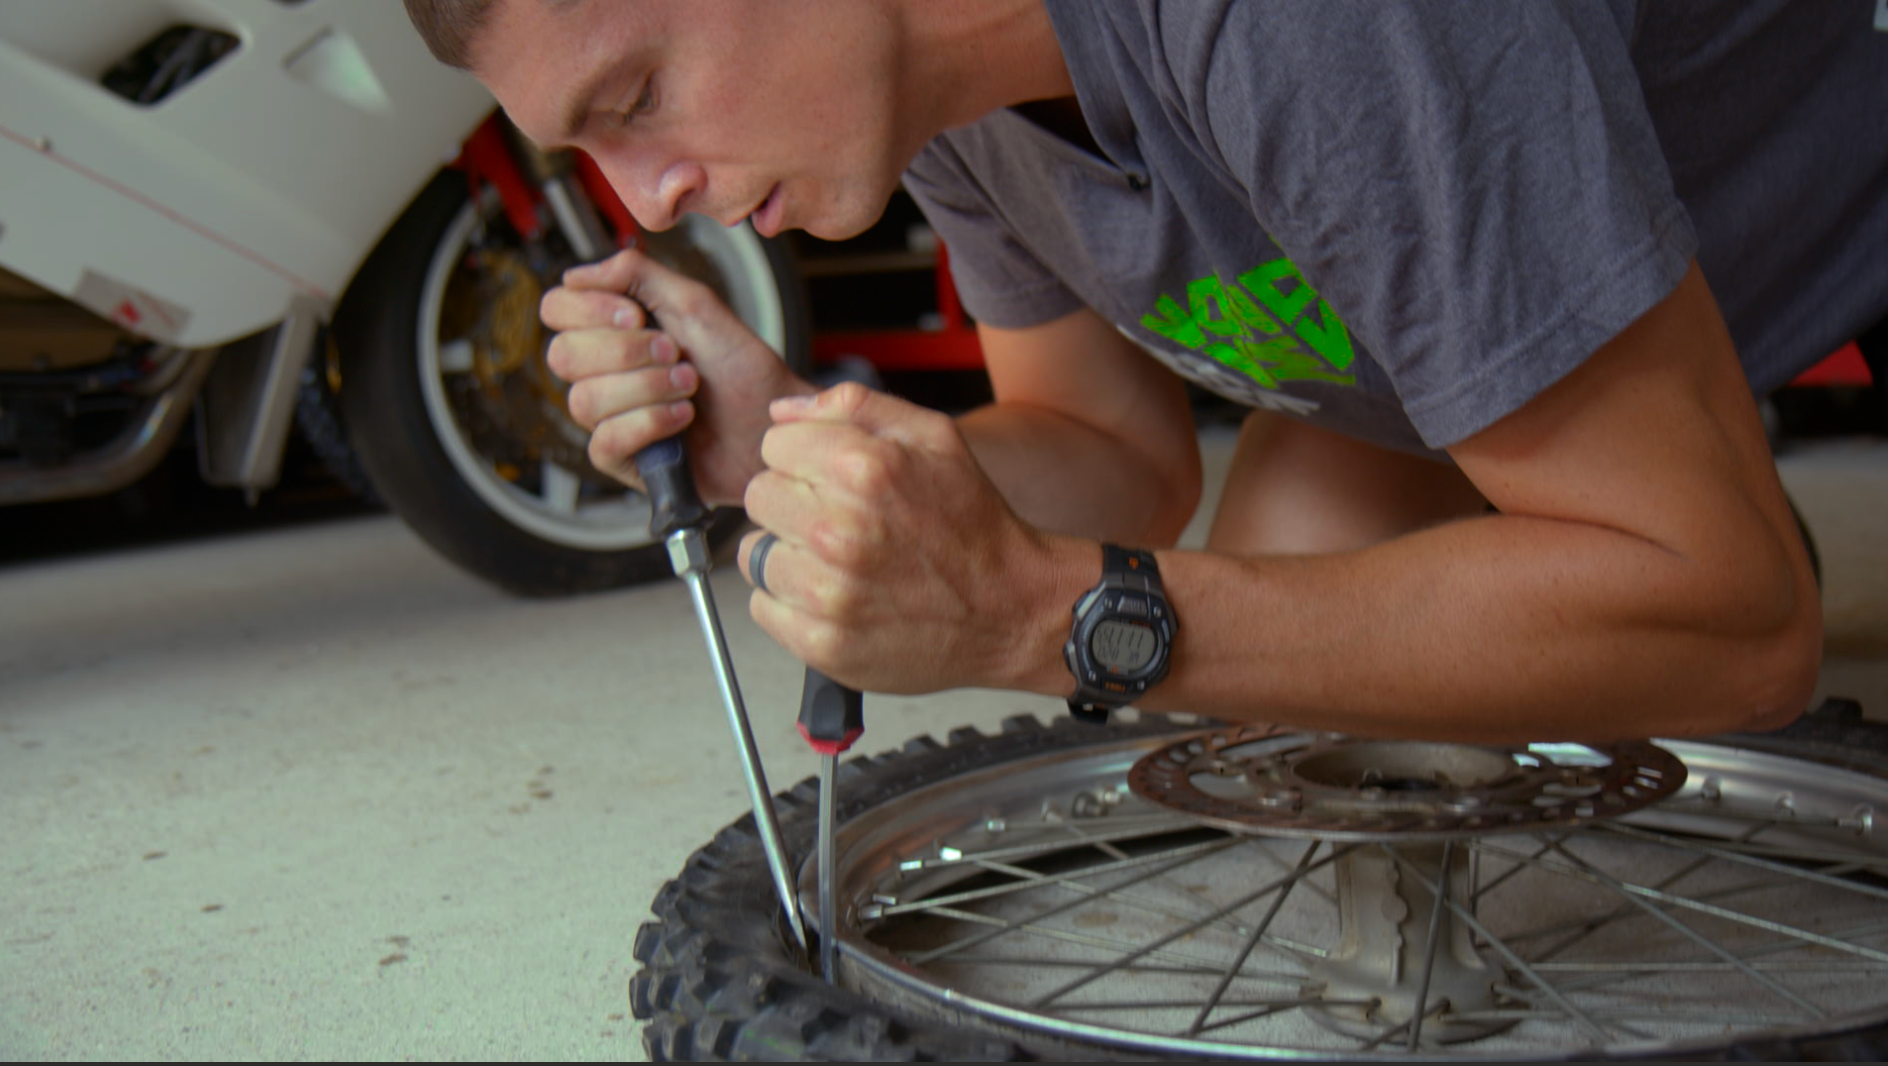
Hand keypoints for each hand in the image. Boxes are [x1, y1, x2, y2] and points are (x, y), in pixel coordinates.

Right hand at [539, 247, 809, 506]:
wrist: (774, 422)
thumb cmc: (742, 369)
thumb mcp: (696, 305)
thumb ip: (637, 276)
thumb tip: (577, 274)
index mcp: (612, 330)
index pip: (557, 309)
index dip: (588, 309)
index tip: (636, 315)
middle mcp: (602, 373)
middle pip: (562, 355)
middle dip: (627, 351)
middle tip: (675, 353)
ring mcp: (608, 417)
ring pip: (584, 399)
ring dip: (647, 387)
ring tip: (689, 386)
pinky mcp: (622, 460)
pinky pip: (605, 440)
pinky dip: (650, 422)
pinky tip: (683, 418)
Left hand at [737, 383, 1064, 694]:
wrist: (1010, 609)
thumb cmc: (972, 526)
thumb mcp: (933, 437)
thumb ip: (854, 407)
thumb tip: (783, 411)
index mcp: (864, 469)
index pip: (773, 445)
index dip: (802, 458)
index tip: (829, 479)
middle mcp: (841, 530)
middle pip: (758, 497)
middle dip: (792, 503)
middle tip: (837, 522)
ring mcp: (829, 592)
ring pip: (754, 555)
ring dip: (789, 556)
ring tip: (838, 563)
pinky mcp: (823, 642)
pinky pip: (763, 608)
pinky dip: (791, 604)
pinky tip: (835, 598)